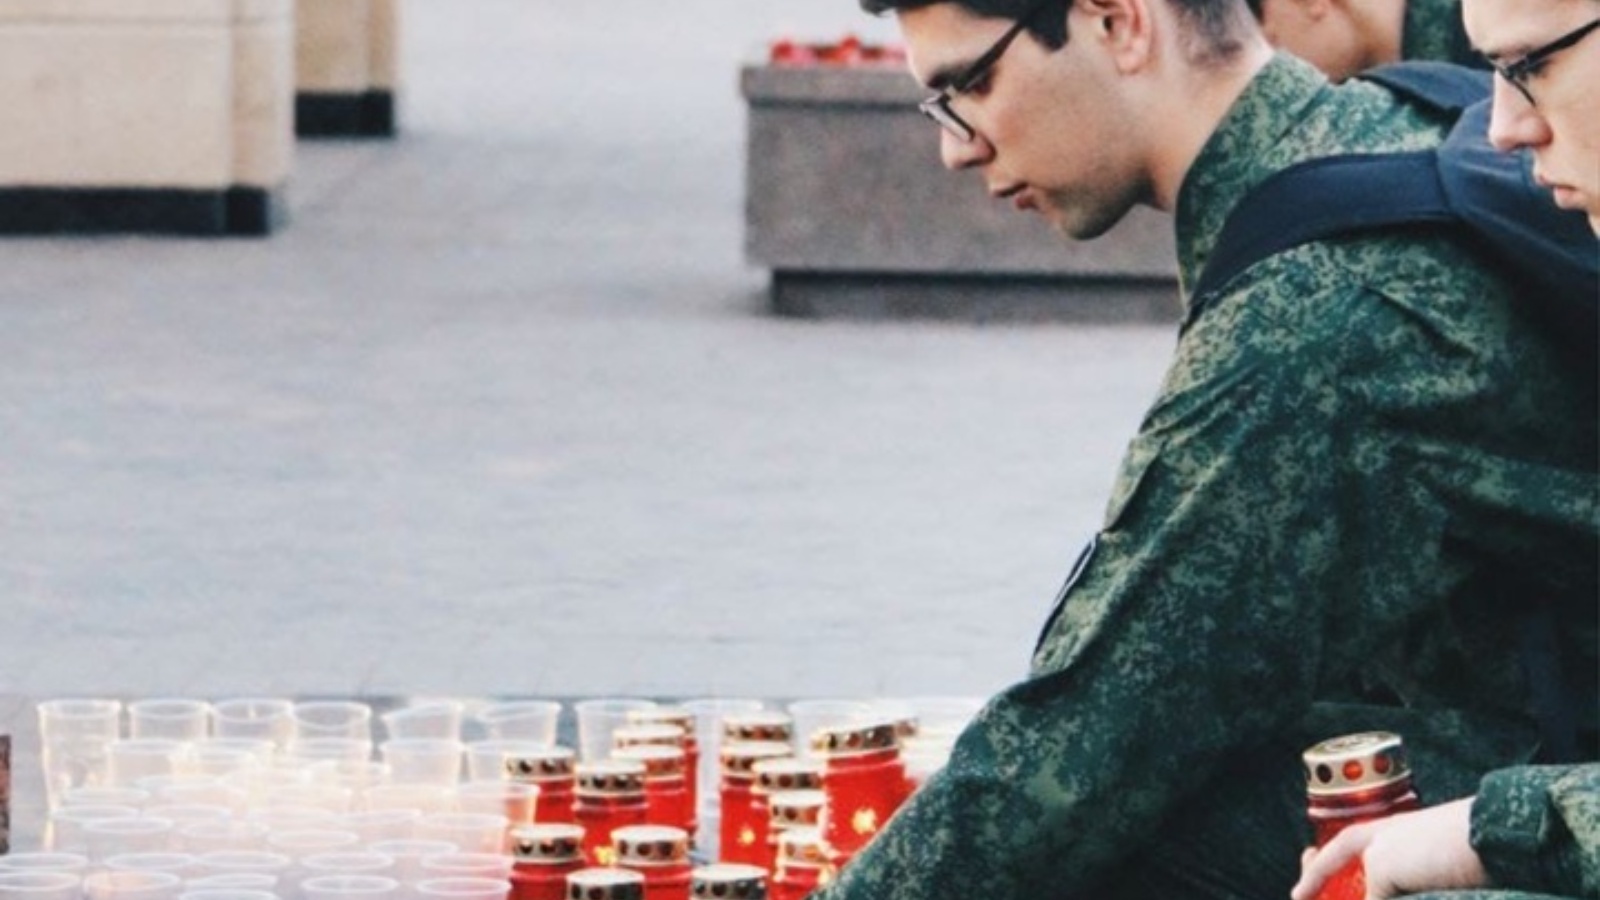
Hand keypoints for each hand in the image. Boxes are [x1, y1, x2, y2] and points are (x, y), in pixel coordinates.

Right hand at [1289, 798, 1489, 899]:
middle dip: (1337, 886)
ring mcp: (1420, 867)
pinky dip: (1402, 899)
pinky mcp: (1444, 884)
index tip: (1298, 896)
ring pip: (1384, 888)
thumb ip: (1369, 892)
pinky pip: (1411, 895)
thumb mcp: (1386, 865)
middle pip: (1355, 871)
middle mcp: (1393, 848)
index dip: (1312, 876)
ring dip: (1367, 896)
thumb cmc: (1436, 845)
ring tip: (1353, 899)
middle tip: (1325, 897)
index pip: (1331, 854)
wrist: (1496, 845)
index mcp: (1372, 834)